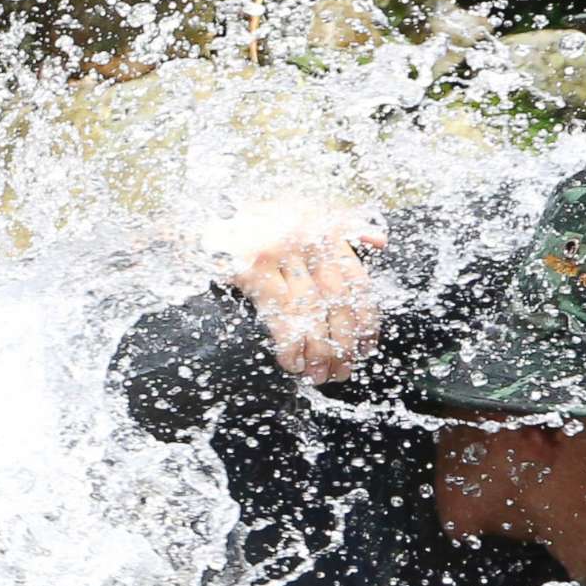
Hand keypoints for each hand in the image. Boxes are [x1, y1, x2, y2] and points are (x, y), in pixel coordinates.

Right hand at [206, 203, 388, 382]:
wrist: (205, 215)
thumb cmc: (254, 218)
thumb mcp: (303, 210)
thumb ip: (344, 225)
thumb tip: (379, 240)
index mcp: (324, 229)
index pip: (357, 281)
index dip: (365, 319)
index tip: (365, 347)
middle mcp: (308, 239)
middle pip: (338, 300)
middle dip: (343, 343)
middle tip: (341, 371)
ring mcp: (281, 253)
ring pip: (312, 311)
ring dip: (319, 350)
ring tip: (318, 375)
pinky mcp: (253, 269)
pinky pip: (280, 314)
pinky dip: (289, 343)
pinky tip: (292, 361)